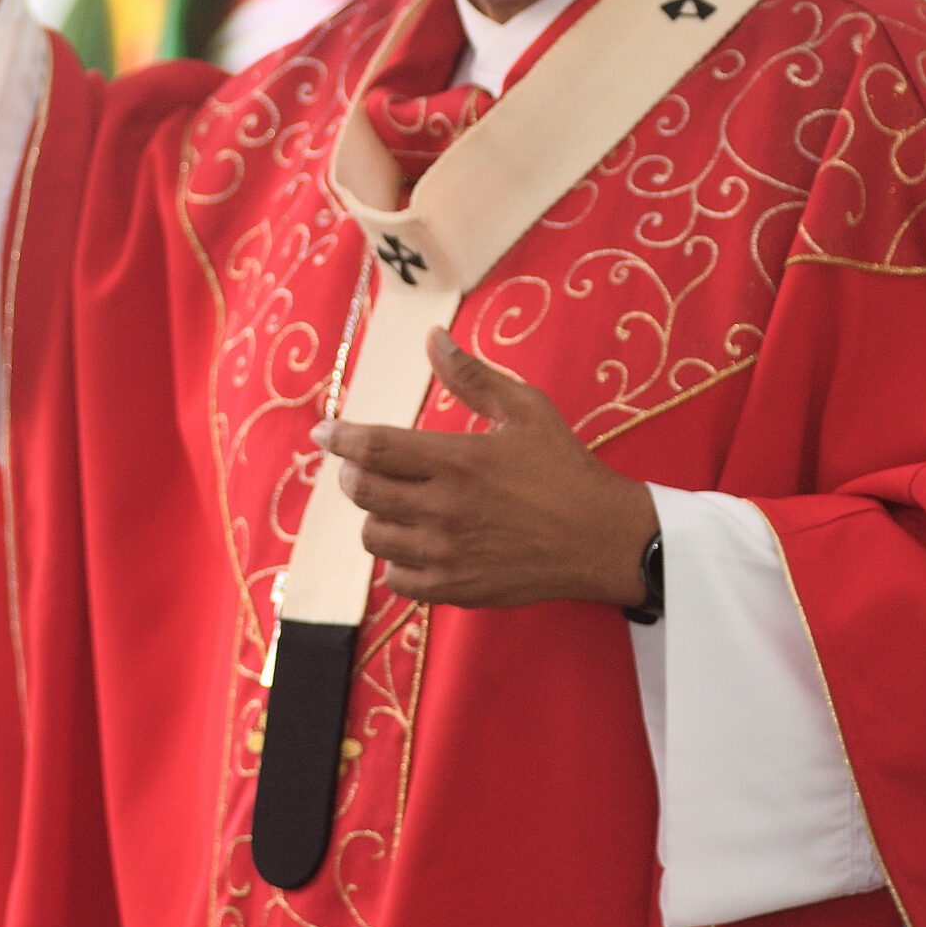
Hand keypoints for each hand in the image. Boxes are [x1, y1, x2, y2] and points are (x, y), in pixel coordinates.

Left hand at [316, 329, 658, 609]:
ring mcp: (447, 554)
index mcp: (458, 461)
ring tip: (397, 503)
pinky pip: (396, 579)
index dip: (339, 437)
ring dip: (376, 516)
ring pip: (374, 537)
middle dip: (354, 473)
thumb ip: (473, 375)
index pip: (373, 448)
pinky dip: (396, 560)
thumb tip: (433, 337)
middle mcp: (444, 509)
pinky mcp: (455, 588)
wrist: (601, 538)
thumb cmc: (564, 468)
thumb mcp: (526, 409)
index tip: (324, 431)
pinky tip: (417, 543)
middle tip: (368, 465)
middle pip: (363, 492)